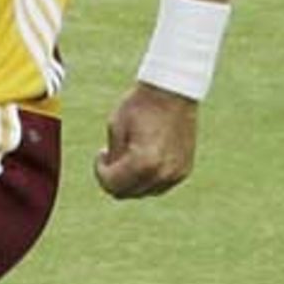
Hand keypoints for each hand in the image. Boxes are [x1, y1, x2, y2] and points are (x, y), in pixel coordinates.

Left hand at [94, 83, 197, 199]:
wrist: (173, 91)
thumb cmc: (141, 105)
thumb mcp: (116, 129)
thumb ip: (113, 159)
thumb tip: (111, 180)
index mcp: (144, 162)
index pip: (112, 184)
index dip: (100, 170)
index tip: (101, 152)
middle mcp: (163, 173)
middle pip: (127, 193)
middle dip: (114, 178)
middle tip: (112, 155)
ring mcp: (176, 174)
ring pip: (143, 191)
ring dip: (131, 179)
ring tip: (130, 153)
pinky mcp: (184, 170)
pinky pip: (159, 185)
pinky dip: (148, 177)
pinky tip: (145, 155)